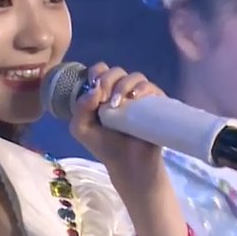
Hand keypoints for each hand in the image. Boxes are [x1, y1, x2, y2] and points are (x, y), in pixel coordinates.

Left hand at [67, 63, 164, 189]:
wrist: (127, 164)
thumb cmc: (105, 146)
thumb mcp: (81, 129)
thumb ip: (80, 108)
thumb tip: (95, 89)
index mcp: (104, 93)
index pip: (101, 71)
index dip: (97, 73)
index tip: (95, 88)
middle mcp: (122, 91)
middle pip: (117, 71)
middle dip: (108, 80)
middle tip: (104, 98)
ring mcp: (139, 97)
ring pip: (135, 77)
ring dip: (124, 85)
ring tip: (118, 103)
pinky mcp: (155, 104)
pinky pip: (152, 88)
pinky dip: (144, 89)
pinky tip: (135, 98)